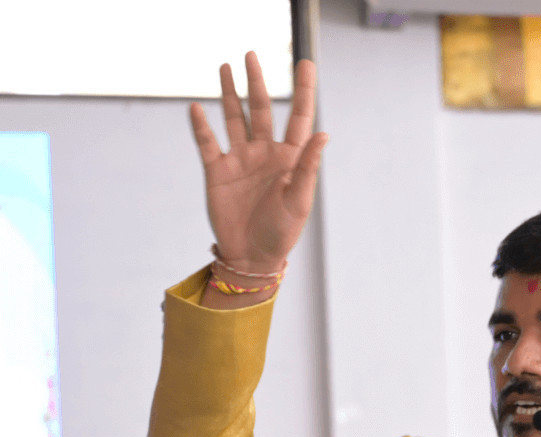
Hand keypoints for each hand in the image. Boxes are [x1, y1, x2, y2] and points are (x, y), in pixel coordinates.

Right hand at [189, 51, 327, 274]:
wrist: (251, 257)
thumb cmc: (281, 233)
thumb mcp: (298, 200)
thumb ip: (307, 166)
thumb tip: (323, 134)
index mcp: (290, 159)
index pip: (299, 118)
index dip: (303, 91)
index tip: (306, 63)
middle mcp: (265, 154)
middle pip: (262, 109)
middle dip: (257, 82)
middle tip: (252, 54)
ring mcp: (240, 160)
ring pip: (234, 118)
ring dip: (230, 93)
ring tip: (226, 66)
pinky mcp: (217, 171)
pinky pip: (207, 142)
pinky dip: (201, 126)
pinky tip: (198, 108)